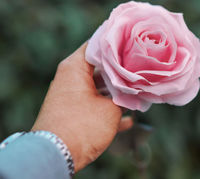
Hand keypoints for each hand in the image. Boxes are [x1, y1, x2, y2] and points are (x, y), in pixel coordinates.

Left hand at [31, 42, 132, 171]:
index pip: (98, 43)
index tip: (136, 44)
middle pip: (101, 66)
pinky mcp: (72, 110)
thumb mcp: (111, 108)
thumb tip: (135, 89)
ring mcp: (70, 94)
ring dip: (118, 91)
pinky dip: (109, 108)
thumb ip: (125, 95)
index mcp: (75, 67)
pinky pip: (94, 103)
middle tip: (142, 70)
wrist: (57, 156)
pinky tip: (129, 119)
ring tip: (139, 94)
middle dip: (122, 70)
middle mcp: (70, 77)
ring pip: (99, 86)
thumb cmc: (82, 127)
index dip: (119, 43)